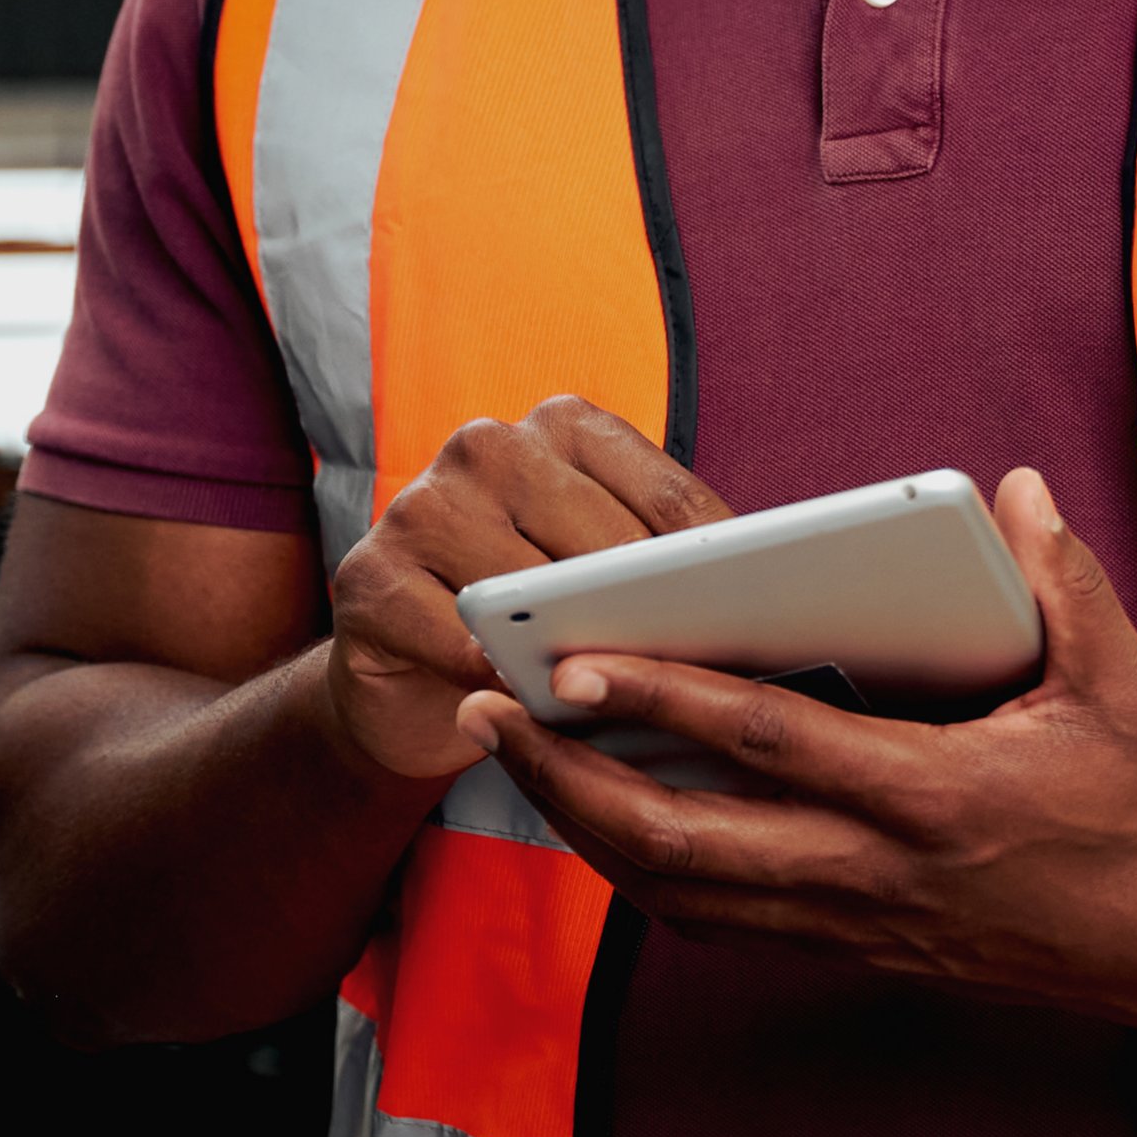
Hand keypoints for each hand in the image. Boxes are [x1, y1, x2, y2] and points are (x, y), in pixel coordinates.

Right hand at [317, 396, 729, 784]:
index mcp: (561, 426)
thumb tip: (766, 603)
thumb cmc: (530, 623)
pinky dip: (503, 684)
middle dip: (653, 618)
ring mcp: (421, 505)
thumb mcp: (599, 580)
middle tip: (704, 685)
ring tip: (626, 701)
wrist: (407, 679)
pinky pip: (460, 641)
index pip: (666, 491)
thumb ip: (658, 569)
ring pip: (532, 591)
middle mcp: (487, 446)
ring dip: (580, 655)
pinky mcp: (370, 577)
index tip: (763, 623)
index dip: (719, 567)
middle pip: (604, 543)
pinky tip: (536, 709)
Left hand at [463, 466, 1136, 1026]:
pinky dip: (641, 873)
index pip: (767, 742)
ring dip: (584, 829)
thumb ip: (1064, 583)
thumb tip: (1014, 493)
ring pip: (679, 893)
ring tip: (517, 757)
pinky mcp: (848, 948)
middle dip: (571, 781)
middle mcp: (874, 870)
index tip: (575, 660)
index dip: (663, 699)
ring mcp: (852, 921)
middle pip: (681, 840)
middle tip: (491, 713)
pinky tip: (597, 823)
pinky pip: (715, 920)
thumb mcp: (1121, 687)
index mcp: (932, 795)